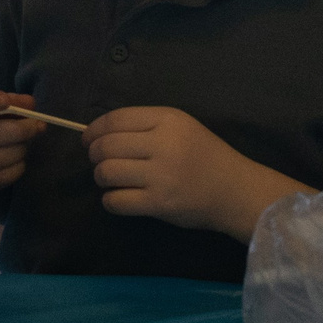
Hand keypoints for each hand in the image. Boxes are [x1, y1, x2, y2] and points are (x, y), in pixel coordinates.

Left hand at [84, 106, 301, 237]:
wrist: (235, 190)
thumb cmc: (206, 156)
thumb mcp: (182, 127)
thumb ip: (147, 125)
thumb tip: (102, 133)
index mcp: (168, 120)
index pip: (116, 119)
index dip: (94, 129)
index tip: (87, 139)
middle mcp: (163, 144)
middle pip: (108, 146)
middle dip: (94, 155)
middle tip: (98, 162)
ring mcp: (161, 175)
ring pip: (108, 172)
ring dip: (101, 177)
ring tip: (108, 179)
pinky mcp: (160, 203)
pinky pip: (117, 201)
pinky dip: (110, 200)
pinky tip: (117, 198)